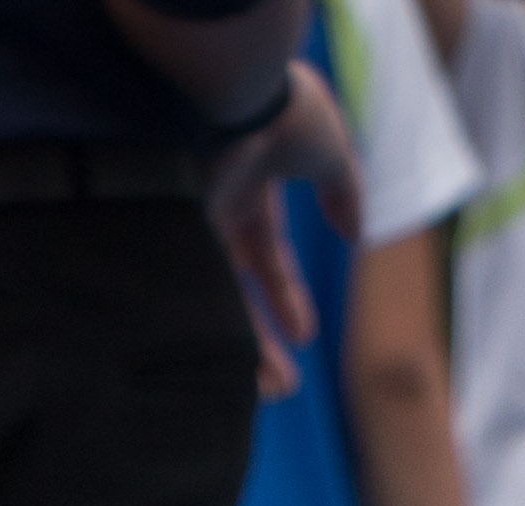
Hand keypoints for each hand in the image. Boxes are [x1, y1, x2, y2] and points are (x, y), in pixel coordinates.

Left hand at [205, 64, 358, 398]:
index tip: (304, 333)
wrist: (236, 91)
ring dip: (244, 350)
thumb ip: (345, 190)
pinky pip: (186, 302)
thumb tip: (357, 235)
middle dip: (262, 335)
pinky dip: (212, 339)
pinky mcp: (167, 239)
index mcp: (247, 182)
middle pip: (232, 285)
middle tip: (284, 383)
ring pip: (209, 300)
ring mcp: (184, 223)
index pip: (263, 250)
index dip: (284, 293)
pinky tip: (233, 377)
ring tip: (272, 394)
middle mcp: (210, 206)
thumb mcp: (329, 151)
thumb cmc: (285, 109)